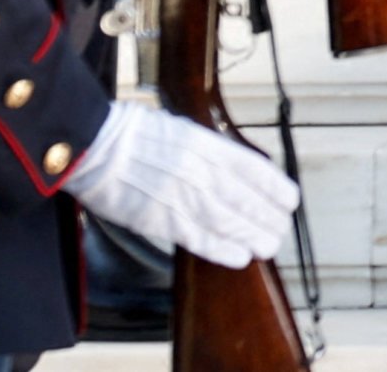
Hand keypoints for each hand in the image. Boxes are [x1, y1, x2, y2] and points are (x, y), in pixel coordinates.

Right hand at [65, 100, 299, 267]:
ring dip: (252, 236)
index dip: (275, 188)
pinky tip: (239, 256)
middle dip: (268, 217)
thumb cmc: (137, 135)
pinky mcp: (158, 219)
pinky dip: (222, 250)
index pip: (253, 169)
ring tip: (268, 246)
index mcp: (207, 144)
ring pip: (227, 221)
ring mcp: (179, 196)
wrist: (96, 145)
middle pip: (245, 199)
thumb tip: (239, 168)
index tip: (289, 201)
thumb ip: (212, 149)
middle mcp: (199, 170)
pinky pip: (197, 238)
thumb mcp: (185, 129)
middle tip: (280, 230)